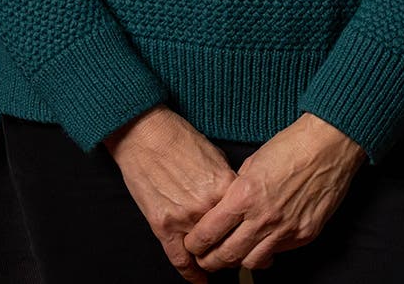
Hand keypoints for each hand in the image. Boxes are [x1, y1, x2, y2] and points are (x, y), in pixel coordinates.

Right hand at [104, 107, 237, 282]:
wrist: (145, 134)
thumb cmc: (179, 139)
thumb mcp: (215, 157)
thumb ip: (228, 184)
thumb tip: (239, 204)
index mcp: (225, 188)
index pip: (247, 223)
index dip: (253, 235)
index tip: (258, 242)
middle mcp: (208, 207)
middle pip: (230, 242)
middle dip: (236, 251)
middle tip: (240, 255)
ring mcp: (184, 219)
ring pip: (207, 254)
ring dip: (215, 260)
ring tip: (220, 262)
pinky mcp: (162, 226)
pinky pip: (180, 259)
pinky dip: (192, 273)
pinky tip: (200, 280)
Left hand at [182, 113, 362, 270]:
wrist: (328, 145)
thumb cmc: (289, 147)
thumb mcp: (251, 164)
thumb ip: (236, 192)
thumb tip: (225, 210)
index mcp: (244, 196)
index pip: (208, 234)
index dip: (194, 244)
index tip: (192, 244)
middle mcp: (263, 217)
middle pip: (226, 255)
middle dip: (210, 261)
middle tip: (206, 259)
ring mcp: (285, 229)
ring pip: (251, 262)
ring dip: (238, 261)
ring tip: (233, 254)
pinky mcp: (304, 235)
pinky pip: (278, 253)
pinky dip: (265, 252)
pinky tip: (262, 243)